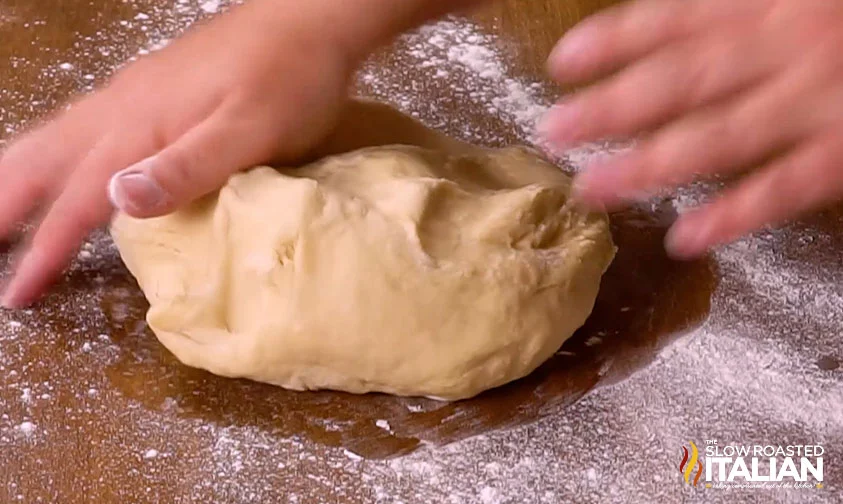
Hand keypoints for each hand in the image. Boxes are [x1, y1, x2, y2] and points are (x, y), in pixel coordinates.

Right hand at [0, 0, 352, 307]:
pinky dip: (53, 151)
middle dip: (6, 205)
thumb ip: (187, 166)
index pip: (78, 199)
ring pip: (56, 136)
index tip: (17, 294)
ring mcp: (133, 92)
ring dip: (20, 176)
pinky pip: (80, 123)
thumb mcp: (249, 132)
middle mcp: (122, 107)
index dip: (46, 250)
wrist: (309, 20)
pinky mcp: (151, 86)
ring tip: (3, 211)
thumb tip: (115, 200)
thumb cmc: (288, 80)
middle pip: (43, 159)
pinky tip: (65, 160)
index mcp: (139, 127)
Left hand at [541, 0, 842, 257]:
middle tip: (553, 132)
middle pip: (681, 80)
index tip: (562, 62)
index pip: (675, 17)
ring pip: (719, 138)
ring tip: (593, 188)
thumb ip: (742, 3)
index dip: (615, 39)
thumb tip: (682, 21)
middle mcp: (788, 46)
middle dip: (611, 108)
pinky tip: (687, 239)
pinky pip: (785, 188)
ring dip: (649, 166)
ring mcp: (819, 102)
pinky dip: (735, 214)